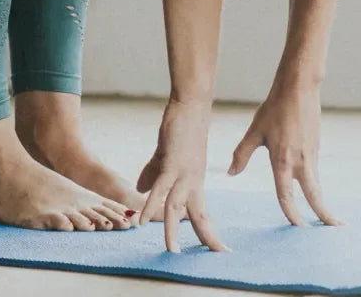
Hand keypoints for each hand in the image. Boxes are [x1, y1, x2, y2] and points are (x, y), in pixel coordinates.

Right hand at [136, 96, 230, 252]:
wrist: (190, 104)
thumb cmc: (181, 129)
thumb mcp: (166, 157)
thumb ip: (154, 173)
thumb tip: (142, 188)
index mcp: (194, 182)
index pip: (202, 214)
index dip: (208, 233)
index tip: (219, 250)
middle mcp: (193, 181)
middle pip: (200, 216)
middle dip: (207, 238)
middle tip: (218, 255)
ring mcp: (183, 173)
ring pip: (178, 207)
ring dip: (173, 230)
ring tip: (172, 251)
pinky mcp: (172, 162)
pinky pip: (160, 188)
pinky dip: (151, 204)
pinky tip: (143, 219)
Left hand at [227, 80, 344, 226]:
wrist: (299, 88)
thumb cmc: (274, 109)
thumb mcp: (254, 132)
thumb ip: (242, 154)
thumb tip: (230, 173)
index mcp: (283, 160)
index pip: (287, 194)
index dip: (292, 213)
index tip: (298, 228)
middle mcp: (301, 161)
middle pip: (315, 195)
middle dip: (324, 214)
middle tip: (335, 229)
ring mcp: (312, 154)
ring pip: (317, 184)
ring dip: (322, 201)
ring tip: (327, 218)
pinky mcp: (316, 147)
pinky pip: (315, 171)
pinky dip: (315, 185)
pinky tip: (313, 191)